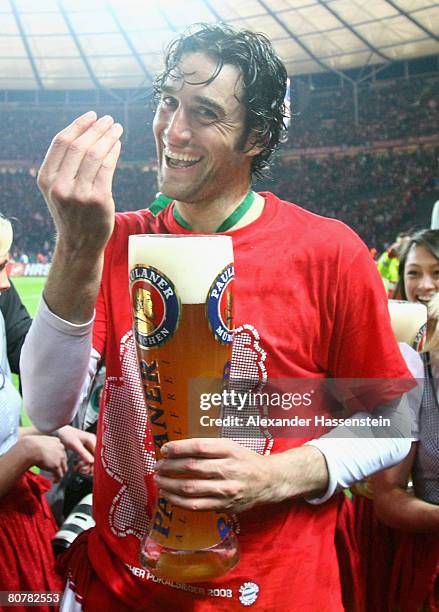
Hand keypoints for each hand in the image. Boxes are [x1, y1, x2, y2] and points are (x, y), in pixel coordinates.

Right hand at [21, 435, 67, 481]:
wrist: (30, 449)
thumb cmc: (30, 445)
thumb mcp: (39, 441)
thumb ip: (43, 445)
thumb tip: (37, 448)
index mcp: (57, 441)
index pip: (61, 450)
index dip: (58, 457)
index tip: (54, 461)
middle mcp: (60, 449)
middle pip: (64, 459)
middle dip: (60, 465)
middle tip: (56, 470)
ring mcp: (59, 457)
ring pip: (63, 468)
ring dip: (60, 473)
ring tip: (55, 478)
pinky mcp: (56, 465)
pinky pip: (60, 475)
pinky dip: (58, 479)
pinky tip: (54, 481)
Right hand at [37, 111, 122, 254]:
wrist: (79, 243)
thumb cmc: (72, 213)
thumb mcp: (58, 189)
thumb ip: (64, 165)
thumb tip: (86, 132)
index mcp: (46, 179)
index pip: (61, 142)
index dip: (78, 125)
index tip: (92, 116)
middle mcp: (59, 185)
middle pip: (79, 146)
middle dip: (96, 128)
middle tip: (108, 119)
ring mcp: (79, 194)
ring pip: (94, 155)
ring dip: (108, 137)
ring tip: (117, 128)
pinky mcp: (98, 200)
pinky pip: (107, 168)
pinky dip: (113, 152)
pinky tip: (118, 145)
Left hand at [57, 426, 95, 475]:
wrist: (61, 432)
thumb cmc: (67, 435)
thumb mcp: (75, 445)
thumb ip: (84, 453)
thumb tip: (92, 461)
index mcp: (93, 440)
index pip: (99, 454)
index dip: (95, 463)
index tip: (90, 469)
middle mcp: (93, 444)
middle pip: (96, 459)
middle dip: (89, 466)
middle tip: (82, 469)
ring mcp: (90, 447)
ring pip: (92, 461)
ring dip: (85, 466)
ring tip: (78, 467)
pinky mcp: (86, 450)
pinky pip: (87, 460)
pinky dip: (83, 464)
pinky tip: (78, 465)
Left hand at [154, 438, 288, 513]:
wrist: (269, 481)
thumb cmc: (246, 460)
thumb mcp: (231, 446)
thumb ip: (209, 447)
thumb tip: (177, 449)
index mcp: (230, 450)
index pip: (199, 447)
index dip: (178, 448)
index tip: (165, 449)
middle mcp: (229, 469)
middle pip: (192, 467)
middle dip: (169, 466)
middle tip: (158, 465)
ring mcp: (226, 490)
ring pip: (191, 488)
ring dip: (170, 484)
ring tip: (159, 480)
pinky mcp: (224, 506)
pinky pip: (196, 505)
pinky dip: (178, 501)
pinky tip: (168, 495)